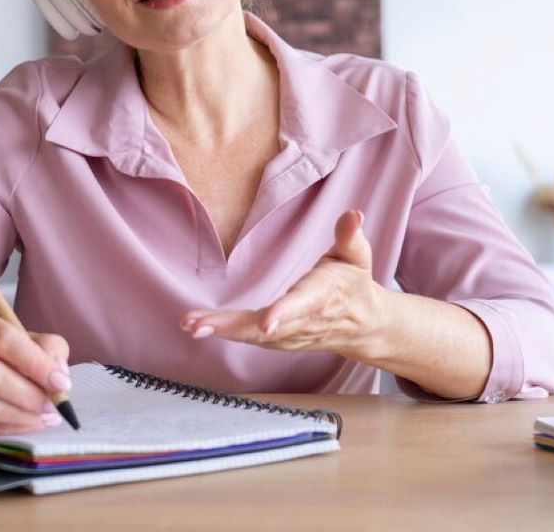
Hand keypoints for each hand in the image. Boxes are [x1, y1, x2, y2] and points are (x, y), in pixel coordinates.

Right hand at [0, 308, 70, 434]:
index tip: (60, 382)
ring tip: (45, 416)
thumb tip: (59, 374)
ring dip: (21, 416)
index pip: (2, 339)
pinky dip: (8, 428)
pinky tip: (26, 423)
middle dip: (28, 394)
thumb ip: (44, 346)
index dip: (35, 362)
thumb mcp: (15, 335)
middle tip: (53, 405)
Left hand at [181, 209, 389, 359]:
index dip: (285, 313)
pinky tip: (198, 327)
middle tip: (198, 325)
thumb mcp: (357, 256)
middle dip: (232, 327)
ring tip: (190, 325)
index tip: (266, 323)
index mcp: (323, 295)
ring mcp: (290, 335)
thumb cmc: (353, 283)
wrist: (363, 324)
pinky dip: (225, 333)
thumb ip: (350, 235)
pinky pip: (249, 339)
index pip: (303, 305)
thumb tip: (353, 213)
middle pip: (266, 328)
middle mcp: (304, 320)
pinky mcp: (279, 341)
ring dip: (220, 331)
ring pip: (252, 336)